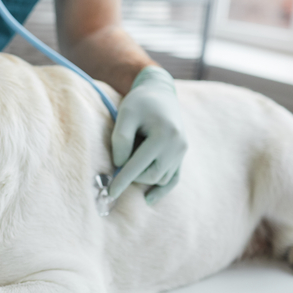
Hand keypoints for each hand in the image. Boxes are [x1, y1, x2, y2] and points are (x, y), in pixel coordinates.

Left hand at [108, 66, 186, 204]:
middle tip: (118, 163)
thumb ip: (121, 139)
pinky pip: (173, 179)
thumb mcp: (125, 114)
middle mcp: (178, 145)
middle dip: (132, 175)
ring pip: (160, 178)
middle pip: (150, 175)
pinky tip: (148, 199)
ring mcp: (182, 151)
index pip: (139, 165)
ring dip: (143, 176)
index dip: (122, 180)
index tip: (110, 192)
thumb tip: (120, 166)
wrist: (160, 92)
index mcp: (165, 135)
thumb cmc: (139, 102)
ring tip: (134, 156)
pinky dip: (162, 190)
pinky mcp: (181, 155)